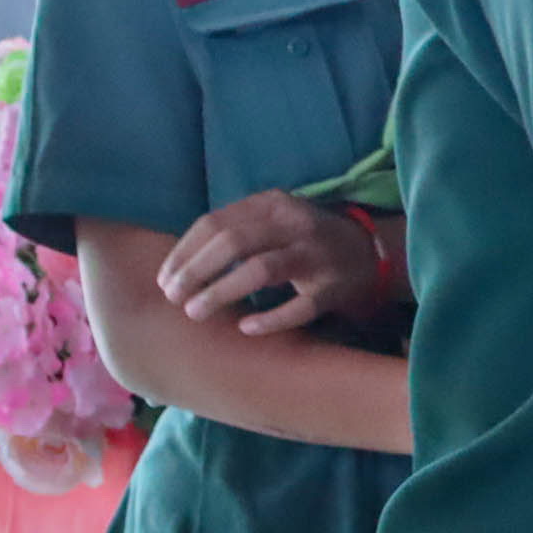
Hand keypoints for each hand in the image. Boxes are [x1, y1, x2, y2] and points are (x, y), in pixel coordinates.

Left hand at [160, 190, 384, 334]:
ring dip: (221, 292)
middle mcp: (295, 224)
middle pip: (234, 242)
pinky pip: (299, 307)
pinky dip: (270, 319)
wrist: (368, 252)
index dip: (184, 253)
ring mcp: (317, 255)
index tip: (164, 280)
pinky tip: (246, 328)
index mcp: (273, 204)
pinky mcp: (334, 287)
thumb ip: (232, 230)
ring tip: (195, 312)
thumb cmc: (302, 239)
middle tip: (174, 298)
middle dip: (195, 271)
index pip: (215, 223)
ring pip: (261, 269)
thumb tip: (176, 265)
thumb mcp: (270, 220)